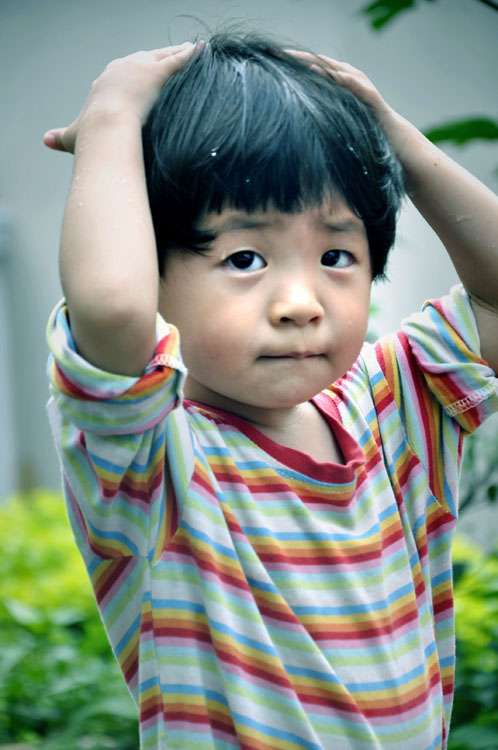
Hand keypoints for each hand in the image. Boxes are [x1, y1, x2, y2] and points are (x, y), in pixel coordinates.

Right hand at [43, 42, 199, 153]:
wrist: (105, 129)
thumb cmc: (91, 135)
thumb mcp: (73, 136)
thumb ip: (61, 137)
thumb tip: (45, 142)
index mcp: (105, 82)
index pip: (123, 72)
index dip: (133, 73)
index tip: (141, 75)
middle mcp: (121, 68)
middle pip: (144, 59)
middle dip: (157, 58)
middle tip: (170, 57)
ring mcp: (139, 68)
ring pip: (163, 56)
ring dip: (177, 53)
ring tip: (191, 51)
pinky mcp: (156, 73)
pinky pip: (178, 61)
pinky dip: (190, 55)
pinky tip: (201, 50)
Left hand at [286, 50, 400, 138]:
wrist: (389, 135)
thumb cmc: (360, 127)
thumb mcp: (335, 116)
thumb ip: (320, 109)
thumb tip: (296, 113)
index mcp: (339, 80)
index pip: (314, 67)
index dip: (296, 63)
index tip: (275, 60)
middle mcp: (349, 76)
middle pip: (322, 63)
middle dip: (301, 58)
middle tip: (281, 55)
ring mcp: (360, 83)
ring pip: (336, 69)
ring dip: (317, 63)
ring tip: (298, 60)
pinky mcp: (369, 95)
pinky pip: (353, 83)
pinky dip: (340, 78)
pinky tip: (327, 74)